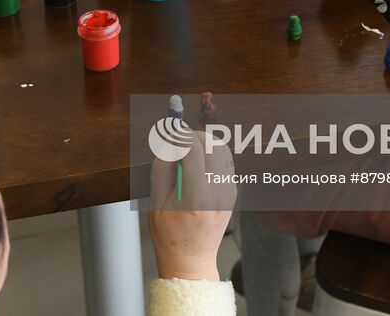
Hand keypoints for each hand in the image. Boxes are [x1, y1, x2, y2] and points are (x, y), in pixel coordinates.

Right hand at [148, 129, 235, 282]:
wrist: (191, 260)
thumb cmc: (170, 236)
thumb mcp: (156, 202)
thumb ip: (162, 168)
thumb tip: (169, 141)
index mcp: (196, 197)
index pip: (194, 150)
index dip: (180, 134)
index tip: (171, 129)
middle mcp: (217, 193)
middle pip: (212, 144)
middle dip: (194, 134)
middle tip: (178, 138)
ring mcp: (229, 193)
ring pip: (222, 150)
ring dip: (205, 143)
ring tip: (187, 150)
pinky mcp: (233, 192)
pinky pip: (224, 162)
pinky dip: (211, 155)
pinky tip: (196, 164)